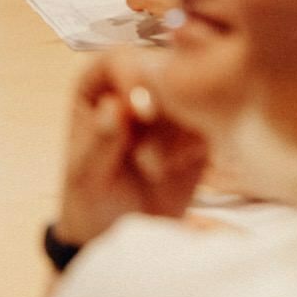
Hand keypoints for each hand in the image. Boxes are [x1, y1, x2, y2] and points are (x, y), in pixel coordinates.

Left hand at [55, 52, 207, 247]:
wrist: (118, 237)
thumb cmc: (89, 201)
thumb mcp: (86, 176)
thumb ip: (100, 141)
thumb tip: (116, 106)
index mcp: (97, 86)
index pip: (119, 58)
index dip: (132, 76)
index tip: (141, 112)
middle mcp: (134, 89)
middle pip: (163, 69)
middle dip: (164, 105)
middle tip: (150, 147)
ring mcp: (167, 111)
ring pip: (191, 94)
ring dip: (176, 131)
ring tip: (152, 168)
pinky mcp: (194, 136)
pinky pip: (209, 122)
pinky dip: (194, 145)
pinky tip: (176, 169)